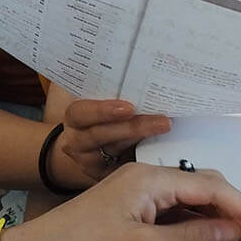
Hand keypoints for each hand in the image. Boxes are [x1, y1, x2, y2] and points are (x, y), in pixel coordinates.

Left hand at [5, 162, 240, 240]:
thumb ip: (195, 237)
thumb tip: (234, 231)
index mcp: (151, 178)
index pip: (213, 187)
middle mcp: (147, 174)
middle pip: (205, 185)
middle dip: (235, 211)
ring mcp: (138, 187)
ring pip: (190, 196)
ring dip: (216, 218)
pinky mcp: (131, 202)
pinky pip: (173, 206)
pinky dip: (194, 222)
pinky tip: (207, 239)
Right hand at [51, 95, 171, 188]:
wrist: (85, 147)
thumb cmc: (96, 116)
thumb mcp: (94, 98)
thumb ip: (105, 86)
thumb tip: (129, 63)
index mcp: (74, 118)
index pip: (81, 112)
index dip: (102, 110)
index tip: (128, 107)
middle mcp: (77, 141)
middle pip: (102, 135)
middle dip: (134, 128)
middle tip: (163, 121)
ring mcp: (90, 162)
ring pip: (115, 153)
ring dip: (142, 143)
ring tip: (165, 133)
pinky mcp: (104, 177)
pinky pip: (124, 171)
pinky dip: (143, 162)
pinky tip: (161, 155)